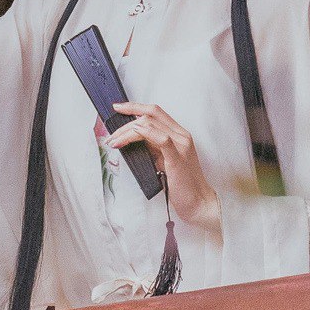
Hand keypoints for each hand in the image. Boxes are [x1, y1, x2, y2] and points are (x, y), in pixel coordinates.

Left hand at [105, 103, 220, 236]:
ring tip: (115, 142)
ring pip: (151, 125)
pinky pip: (162, 139)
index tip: (118, 108)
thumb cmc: (182, 185)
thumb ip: (153, 147)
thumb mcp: (164, 160)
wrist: (198, 202)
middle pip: (150, 116)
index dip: (135, 107)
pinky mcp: (177, 158)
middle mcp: (181, 136)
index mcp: (179, 134)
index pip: (155, 112)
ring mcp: (181, 146)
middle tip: (111, 135)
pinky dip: (146, 132)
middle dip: (125, 122)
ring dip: (127, 131)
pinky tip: (134, 133)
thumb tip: (132, 139)